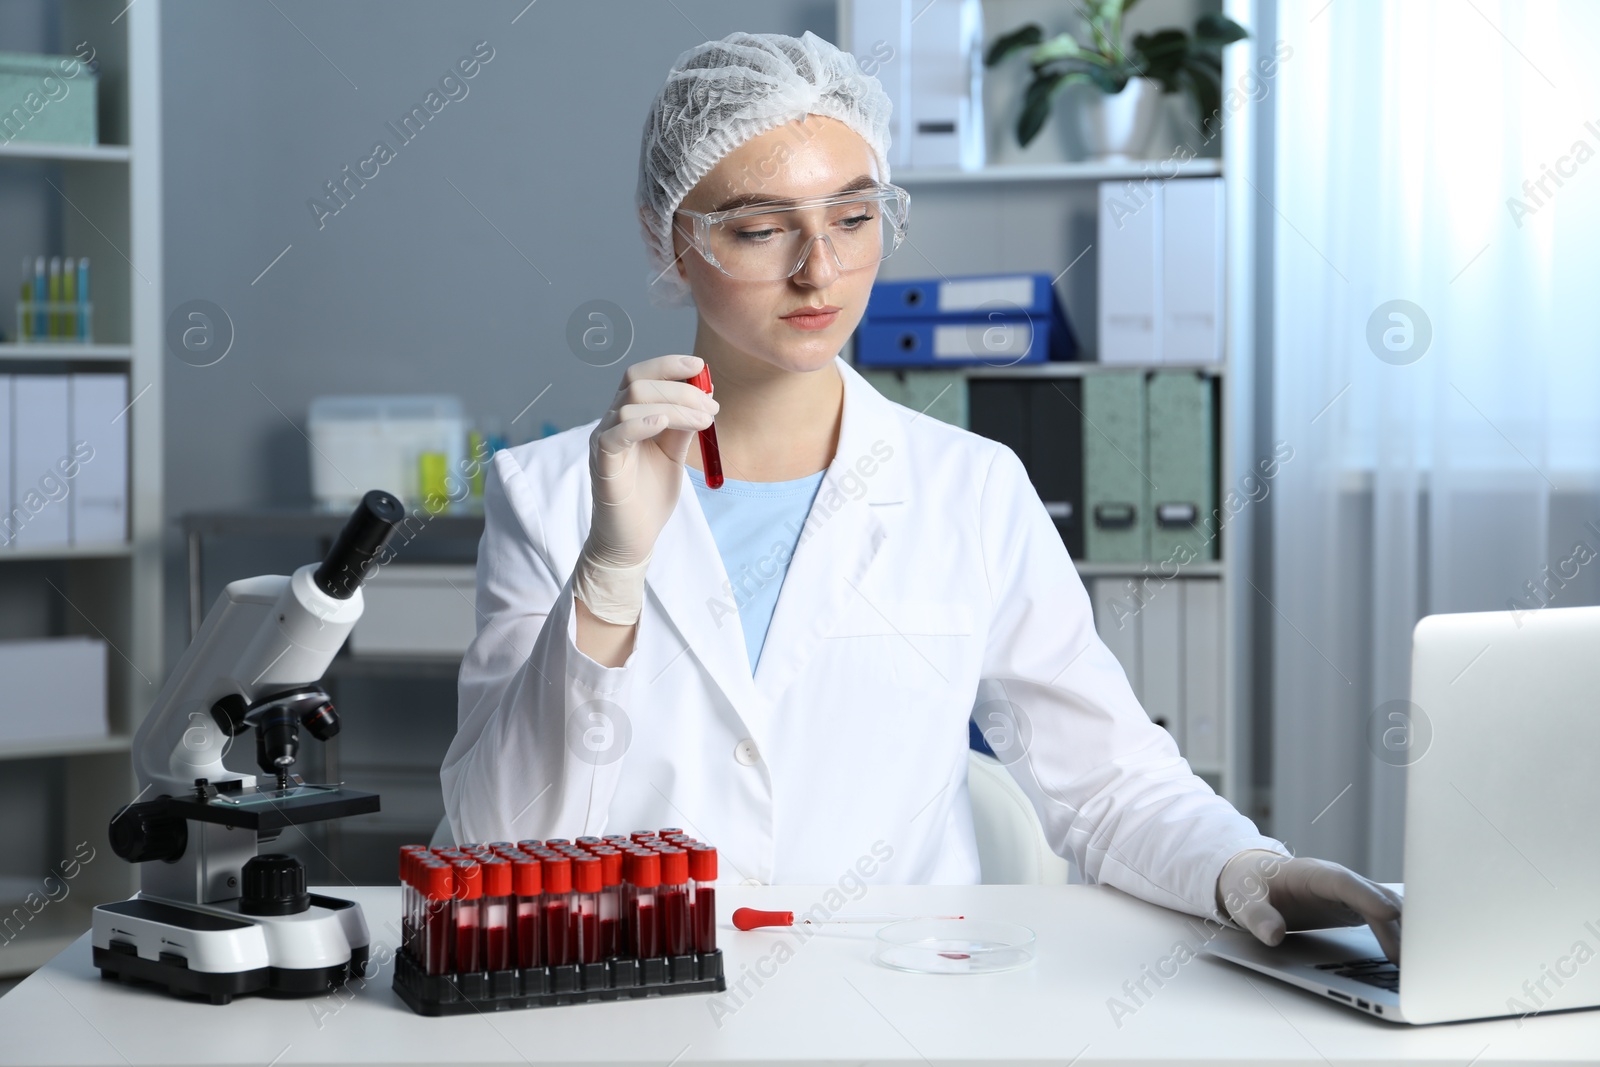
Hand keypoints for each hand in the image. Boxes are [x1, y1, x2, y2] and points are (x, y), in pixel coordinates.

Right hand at [573, 354, 717, 624]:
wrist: (633, 540)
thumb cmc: (649, 497)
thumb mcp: (674, 454)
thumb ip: (683, 426)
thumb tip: (704, 396)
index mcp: (627, 417)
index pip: (640, 376)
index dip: (668, 365)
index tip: (700, 367)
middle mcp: (611, 423)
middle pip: (637, 383)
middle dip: (680, 388)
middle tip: (712, 407)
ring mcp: (604, 442)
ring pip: (630, 403)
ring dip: (675, 406)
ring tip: (704, 422)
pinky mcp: (602, 465)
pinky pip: (615, 435)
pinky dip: (640, 423)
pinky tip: (664, 423)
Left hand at [1216, 849, 1403, 963]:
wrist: (1254, 878)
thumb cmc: (1249, 885)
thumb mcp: (1242, 900)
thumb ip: (1256, 916)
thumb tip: (1272, 935)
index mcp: (1312, 874)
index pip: (1345, 883)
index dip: (1368, 897)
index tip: (1391, 914)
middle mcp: (1338, 881)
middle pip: (1376, 898)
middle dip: (1398, 923)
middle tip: (1415, 957)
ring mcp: (1351, 894)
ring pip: (1387, 908)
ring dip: (1406, 931)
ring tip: (1420, 964)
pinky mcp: (1356, 907)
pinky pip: (1385, 919)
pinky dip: (1401, 934)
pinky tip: (1412, 957)